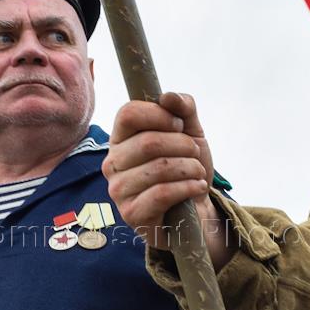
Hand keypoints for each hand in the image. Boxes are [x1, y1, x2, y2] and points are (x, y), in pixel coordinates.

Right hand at [106, 93, 232, 266]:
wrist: (197, 210)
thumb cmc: (187, 169)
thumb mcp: (191, 133)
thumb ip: (183, 109)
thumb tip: (168, 96)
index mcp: (120, 139)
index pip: (128, 113)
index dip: (159, 114)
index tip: (179, 125)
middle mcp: (112, 163)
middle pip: (148, 142)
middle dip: (183, 145)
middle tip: (194, 154)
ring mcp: (118, 190)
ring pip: (159, 168)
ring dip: (190, 168)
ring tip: (197, 173)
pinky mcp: (131, 214)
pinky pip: (162, 193)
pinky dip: (188, 187)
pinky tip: (197, 187)